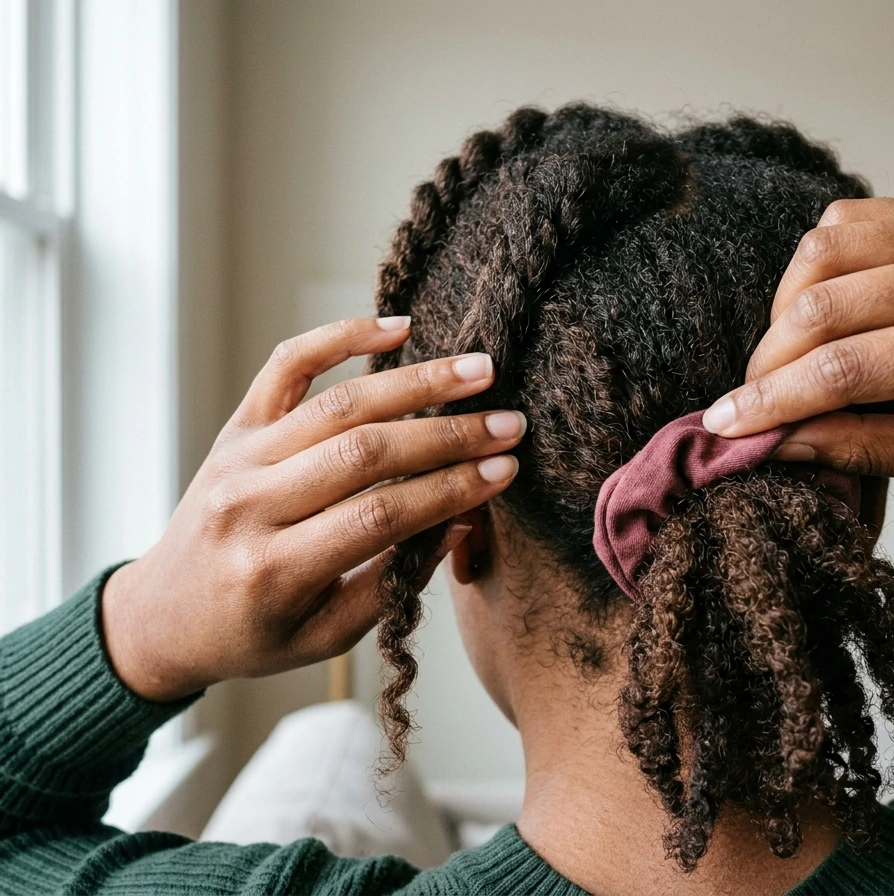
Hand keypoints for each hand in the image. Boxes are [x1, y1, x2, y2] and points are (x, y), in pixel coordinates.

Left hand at [102, 317, 526, 701]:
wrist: (163, 615)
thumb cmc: (252, 633)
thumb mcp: (326, 635)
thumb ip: (392, 580)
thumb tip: (460, 519)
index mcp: (274, 569)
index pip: (379, 516)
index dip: (449, 489)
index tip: (503, 472)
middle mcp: (249, 505)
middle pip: (364, 453)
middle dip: (448, 435)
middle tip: (508, 423)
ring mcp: (238, 458)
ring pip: (338, 404)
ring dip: (416, 383)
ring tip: (478, 371)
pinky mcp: (235, 427)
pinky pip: (286, 365)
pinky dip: (340, 337)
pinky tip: (397, 328)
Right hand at [702, 198, 893, 484]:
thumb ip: (864, 449)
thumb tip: (777, 442)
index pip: (845, 369)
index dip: (773, 399)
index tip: (726, 424)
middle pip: (822, 305)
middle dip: (768, 360)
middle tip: (751, 397)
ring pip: (822, 252)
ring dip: (783, 308)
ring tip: (788, 354)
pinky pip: (845, 220)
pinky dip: (813, 265)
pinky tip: (821, 306)